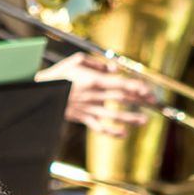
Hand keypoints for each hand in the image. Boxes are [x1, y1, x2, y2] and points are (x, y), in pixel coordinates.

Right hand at [36, 53, 156, 136]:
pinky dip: (111, 132)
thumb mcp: (77, 60)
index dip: (138, 87)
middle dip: (140, 100)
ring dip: (130, 118)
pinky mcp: (82, 118)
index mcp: (94, 80)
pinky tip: (123, 134)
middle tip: (154, 102)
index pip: (122, 84)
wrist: (39, 93)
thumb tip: (115, 69)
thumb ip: (99, 63)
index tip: (149, 90)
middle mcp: (94, 96)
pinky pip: (99, 127)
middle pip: (122, 98)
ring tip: (144, 121)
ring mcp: (88, 109)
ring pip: (114, 115)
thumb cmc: (58, 74)